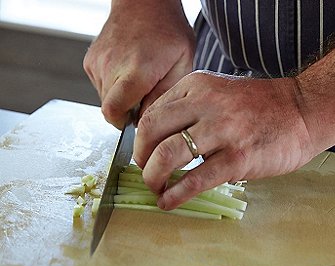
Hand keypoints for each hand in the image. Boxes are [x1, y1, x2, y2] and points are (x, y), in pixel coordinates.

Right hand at [83, 1, 194, 128]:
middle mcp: (112, 66)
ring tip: (140, 82)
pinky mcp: (90, 61)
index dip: (124, 124)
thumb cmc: (168, 31)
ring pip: (105, 99)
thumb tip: (148, 119)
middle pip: (110, 110)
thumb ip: (165, 95)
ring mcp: (98, 63)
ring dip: (122, 99)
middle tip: (145, 99)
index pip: (114, 112)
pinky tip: (129, 73)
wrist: (144, 3)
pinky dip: (114, 87)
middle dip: (126, 113)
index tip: (139, 121)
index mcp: (137, 70)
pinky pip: (100, 86)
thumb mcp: (183, 63)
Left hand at [133, 71, 315, 209]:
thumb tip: (161, 142)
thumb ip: (192, 109)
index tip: (144, 155)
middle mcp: (206, 103)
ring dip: (153, 177)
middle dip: (141, 158)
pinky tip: (169, 202)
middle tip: (146, 173)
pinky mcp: (238, 157)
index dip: (141, 140)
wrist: (304, 111)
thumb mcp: (221, 92)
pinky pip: (196, 179)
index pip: (152, 113)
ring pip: (168, 155)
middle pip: (151, 131)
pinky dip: (176, 194)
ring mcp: (223, 130)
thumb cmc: (263, 107)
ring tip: (156, 189)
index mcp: (198, 85)